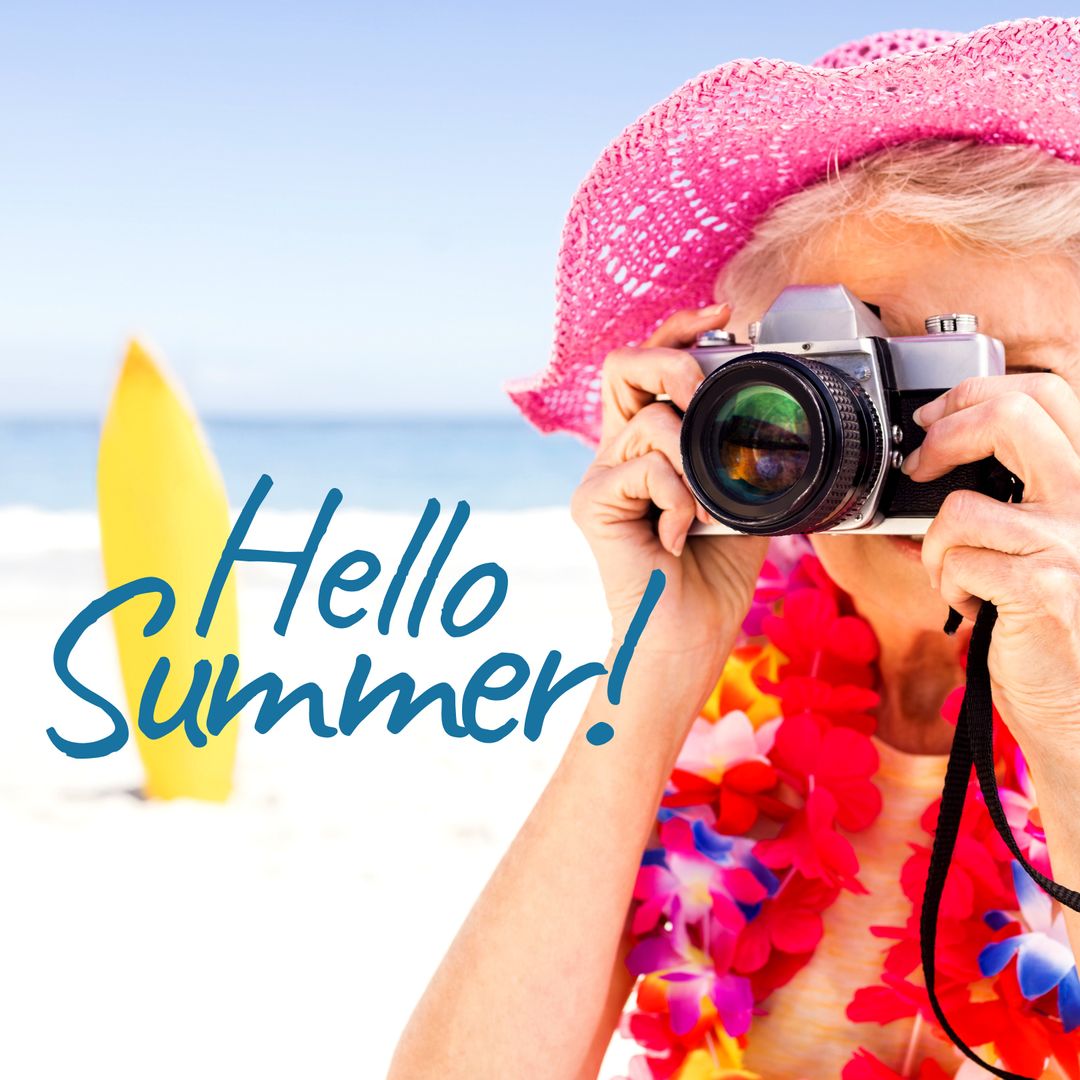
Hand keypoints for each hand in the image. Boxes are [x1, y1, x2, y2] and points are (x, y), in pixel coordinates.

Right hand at [571, 303, 768, 675]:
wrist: (688, 631)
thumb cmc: (714, 569)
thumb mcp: (743, 492)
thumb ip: (742, 448)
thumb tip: (769, 406)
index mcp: (650, 441)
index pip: (649, 364)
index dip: (680, 330)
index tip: (725, 318)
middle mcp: (619, 450)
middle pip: (623, 364)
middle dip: (673, 362)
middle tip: (706, 396)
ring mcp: (601, 475)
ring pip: (647, 420)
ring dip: (693, 453)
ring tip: (707, 499)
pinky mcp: (592, 503)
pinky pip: (644, 468)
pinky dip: (679, 496)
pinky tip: (682, 532)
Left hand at [905, 371, 1079, 755]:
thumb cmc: (1053, 623)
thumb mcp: (1043, 541)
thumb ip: (1014, 494)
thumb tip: (935, 451)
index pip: (1046, 394)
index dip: (976, 394)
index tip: (934, 421)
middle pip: (1012, 415)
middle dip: (944, 433)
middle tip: (921, 464)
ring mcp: (1073, 542)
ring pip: (960, 506)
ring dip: (936, 546)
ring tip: (956, 575)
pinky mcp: (1044, 586)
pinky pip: (955, 560)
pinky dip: (946, 585)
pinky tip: (973, 607)